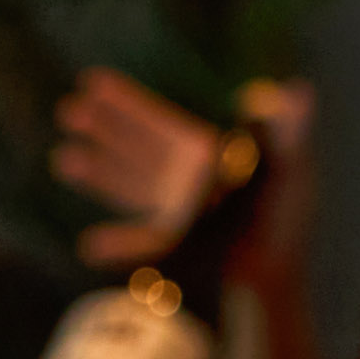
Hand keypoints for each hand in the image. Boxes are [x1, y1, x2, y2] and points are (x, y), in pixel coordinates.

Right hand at [51, 71, 316, 272]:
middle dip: (104, 129)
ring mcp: (173, 214)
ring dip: (98, 174)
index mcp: (204, 155)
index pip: (158, 123)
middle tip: (68, 111)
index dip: (126, 102)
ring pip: (129, 186)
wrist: (276, 277)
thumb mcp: (294, 169)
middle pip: (136, 149)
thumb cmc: (288, 220)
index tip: (92, 82)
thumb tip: (296, 89)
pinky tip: (89, 246)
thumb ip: (291, 131)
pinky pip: (139, 242)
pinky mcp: (171, 248)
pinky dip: (118, 245)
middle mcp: (183, 180)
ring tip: (63, 159)